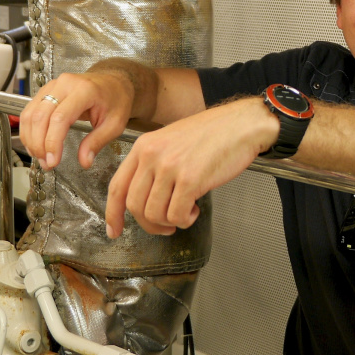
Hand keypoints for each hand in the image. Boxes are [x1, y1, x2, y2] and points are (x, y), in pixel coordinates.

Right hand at [19, 72, 135, 169]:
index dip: (52, 142)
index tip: (53, 160)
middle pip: (40, 116)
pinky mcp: (45, 91)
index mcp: (84, 90)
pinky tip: (36, 145)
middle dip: (39, 144)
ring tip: (41, 157)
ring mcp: (52, 86)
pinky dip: (29, 130)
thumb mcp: (115, 124)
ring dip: (31, 139)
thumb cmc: (115, 100)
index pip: (60, 118)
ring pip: (30, 114)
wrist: (113, 82)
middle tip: (47, 163)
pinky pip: (30, 111)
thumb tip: (84, 161)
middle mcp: (65, 85)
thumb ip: (97, 142)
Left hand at [106, 98, 278, 236]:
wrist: (241, 124)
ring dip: (170, 222)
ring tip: (186, 212)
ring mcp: (170, 167)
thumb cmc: (213, 134)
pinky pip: (177, 215)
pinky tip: (195, 209)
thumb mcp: (171, 141)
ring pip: (154, 214)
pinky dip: (185, 219)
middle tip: (165, 226)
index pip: (117, 186)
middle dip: (149, 224)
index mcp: (144, 146)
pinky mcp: (190, 179)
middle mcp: (152, 156)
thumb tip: (147, 200)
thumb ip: (154, 166)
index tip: (114, 230)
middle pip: (134, 205)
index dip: (113, 213)